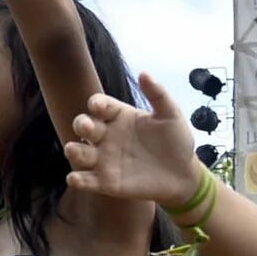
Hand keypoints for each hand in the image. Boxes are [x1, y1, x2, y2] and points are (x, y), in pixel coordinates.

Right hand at [66, 74, 203, 210]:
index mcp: (119, 116)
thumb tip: (144, 73)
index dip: (96, 104)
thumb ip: (158, 95)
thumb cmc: (176, 141)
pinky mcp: (107, 182)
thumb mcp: (171, 115)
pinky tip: (74, 179)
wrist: (184, 175)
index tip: (98, 106)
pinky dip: (78, 180)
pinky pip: (87, 180)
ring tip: (73, 149)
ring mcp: (104, 159)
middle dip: (81, 124)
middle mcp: (107, 135)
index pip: (101, 105)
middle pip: (85, 126)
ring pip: (81, 152)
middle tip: (86, 127)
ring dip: (74, 150)